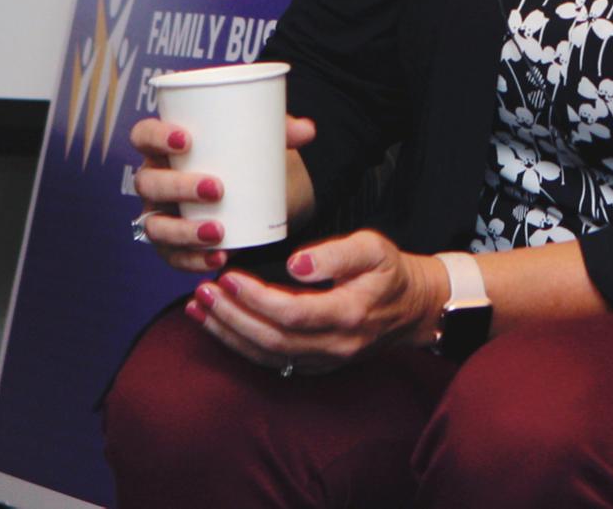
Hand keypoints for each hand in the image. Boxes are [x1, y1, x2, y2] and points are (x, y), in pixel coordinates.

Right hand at [128, 113, 315, 273]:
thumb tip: (307, 131)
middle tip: (217, 189)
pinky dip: (193, 261)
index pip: (143, 135)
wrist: (248, 191)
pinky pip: (172, 257)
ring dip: (184, 231)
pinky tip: (218, 258)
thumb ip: (280, 131)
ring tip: (218, 232)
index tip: (185, 139)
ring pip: (155, 225)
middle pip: (149, 183)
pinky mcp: (172, 245)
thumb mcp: (258, 139)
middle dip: (178, 187)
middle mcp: (155, 180)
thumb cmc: (241, 157)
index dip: (156, 136)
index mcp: (165, 146)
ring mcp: (160, 214)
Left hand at [186, 230, 450, 371]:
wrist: (413, 307)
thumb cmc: (390, 272)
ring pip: (267, 356)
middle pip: (272, 339)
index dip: (256, 298)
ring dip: (229, 334)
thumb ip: (336, 253)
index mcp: (348, 313)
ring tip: (199, 309)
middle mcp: (334, 344)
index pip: (291, 312)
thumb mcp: (373, 248)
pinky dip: (241, 346)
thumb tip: (296, 263)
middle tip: (203, 291)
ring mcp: (325, 360)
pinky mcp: (316, 365)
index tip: (230, 277)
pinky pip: (273, 362)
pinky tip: (219, 327)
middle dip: (232, 317)